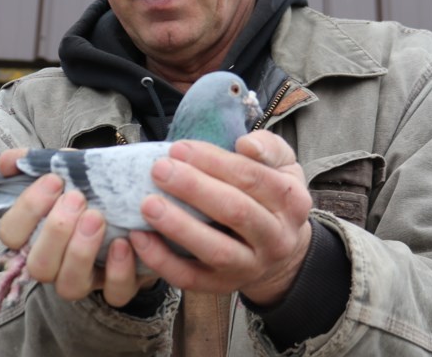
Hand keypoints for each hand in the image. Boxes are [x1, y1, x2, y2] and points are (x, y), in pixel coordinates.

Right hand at [0, 150, 157, 306]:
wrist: (138, 208)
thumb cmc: (94, 193)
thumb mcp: (69, 171)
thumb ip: (37, 163)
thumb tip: (8, 161)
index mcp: (35, 237)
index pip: (11, 234)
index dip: (27, 209)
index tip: (54, 180)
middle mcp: (55, 264)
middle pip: (38, 265)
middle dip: (56, 230)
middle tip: (77, 198)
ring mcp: (86, 280)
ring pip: (69, 286)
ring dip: (80, 251)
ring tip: (97, 217)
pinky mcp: (119, 287)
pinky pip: (114, 293)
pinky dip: (118, 269)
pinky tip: (124, 242)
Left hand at [128, 131, 312, 305]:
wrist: (282, 252)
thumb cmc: (272, 196)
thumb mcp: (284, 166)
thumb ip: (268, 147)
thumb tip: (245, 143)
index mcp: (292, 201)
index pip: (252, 177)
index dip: (214, 161)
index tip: (179, 148)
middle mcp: (276, 238)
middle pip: (235, 212)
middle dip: (194, 189)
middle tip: (159, 169)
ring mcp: (250, 267)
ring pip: (216, 251)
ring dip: (179, 227)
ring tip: (148, 203)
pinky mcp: (223, 287)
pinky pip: (191, 279)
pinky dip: (163, 261)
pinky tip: (140, 238)